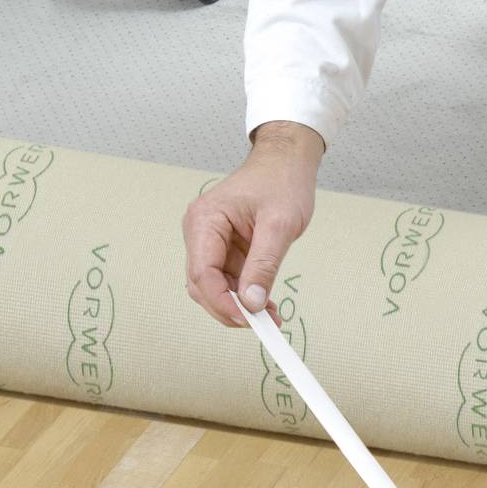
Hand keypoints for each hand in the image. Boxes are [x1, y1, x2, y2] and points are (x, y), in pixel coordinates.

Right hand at [183, 121, 321, 326]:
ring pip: (215, 287)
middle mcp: (200, 232)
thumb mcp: (279, 225)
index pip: (203, 273)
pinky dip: (244, 294)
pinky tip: (266, 304)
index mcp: (205, 221)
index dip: (222, 303)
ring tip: (271, 317)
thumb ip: (264, 265)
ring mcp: (210, 241)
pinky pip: (228, 279)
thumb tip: (251, 302)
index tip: (248, 320)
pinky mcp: (224, 247)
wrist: (286, 161)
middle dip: (229, 309)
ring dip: (239, 306)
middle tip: (262, 325)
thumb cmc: (282, 181)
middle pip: (202, 285)